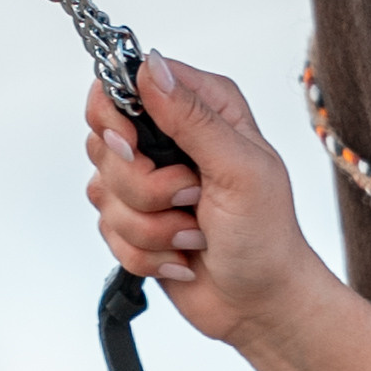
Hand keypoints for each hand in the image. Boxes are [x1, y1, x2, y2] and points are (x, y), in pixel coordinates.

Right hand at [84, 53, 329, 350]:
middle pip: (106, 142)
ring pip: (103, 192)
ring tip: (195, 232)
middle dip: (144, 187)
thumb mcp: (239, 168)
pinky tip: (181, 254)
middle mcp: (171, 138)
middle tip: (190, 198)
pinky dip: (147, 253)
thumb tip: (150, 68)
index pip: (126, 84)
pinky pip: (107, 231)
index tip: (131, 149)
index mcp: (202, 108)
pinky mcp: (136, 220)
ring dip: (153, 227)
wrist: (261, 303)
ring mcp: (150, 181)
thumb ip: (193, 118)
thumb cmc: (266, 234)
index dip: (116, 118)